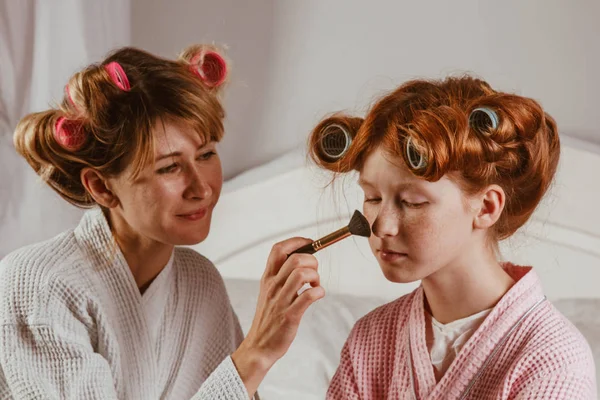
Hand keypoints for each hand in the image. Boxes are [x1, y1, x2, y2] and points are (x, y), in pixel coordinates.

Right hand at [231, 237, 324, 396]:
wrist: (259, 347)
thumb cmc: (269, 318)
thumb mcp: (269, 291)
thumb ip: (281, 275)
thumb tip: (302, 259)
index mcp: (267, 278)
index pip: (279, 249)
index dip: (297, 241)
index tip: (310, 243)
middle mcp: (273, 286)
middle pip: (295, 259)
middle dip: (312, 261)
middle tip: (314, 273)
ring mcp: (281, 300)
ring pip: (302, 274)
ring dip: (316, 277)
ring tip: (314, 285)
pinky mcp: (290, 315)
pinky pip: (308, 297)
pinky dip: (319, 292)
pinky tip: (317, 296)